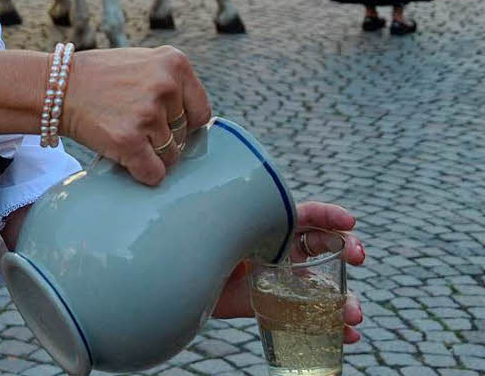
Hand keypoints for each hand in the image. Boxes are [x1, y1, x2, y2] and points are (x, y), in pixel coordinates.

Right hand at [63, 46, 210, 185]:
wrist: (56, 87)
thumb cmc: (100, 78)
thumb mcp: (143, 63)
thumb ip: (172, 84)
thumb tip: (197, 123)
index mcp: (175, 63)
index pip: (201, 111)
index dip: (183, 122)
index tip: (164, 124)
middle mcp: (166, 86)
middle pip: (184, 134)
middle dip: (163, 137)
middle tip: (134, 126)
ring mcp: (148, 115)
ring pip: (170, 156)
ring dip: (150, 154)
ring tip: (124, 135)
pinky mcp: (129, 141)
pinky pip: (154, 173)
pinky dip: (143, 173)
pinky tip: (127, 159)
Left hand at [212, 202, 364, 343]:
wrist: (192, 283)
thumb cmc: (206, 250)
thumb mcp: (221, 237)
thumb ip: (234, 235)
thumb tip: (244, 240)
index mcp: (273, 227)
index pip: (307, 215)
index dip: (329, 216)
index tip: (349, 222)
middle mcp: (286, 251)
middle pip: (325, 246)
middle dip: (347, 248)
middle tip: (359, 257)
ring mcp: (289, 279)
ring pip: (325, 286)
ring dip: (346, 299)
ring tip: (354, 314)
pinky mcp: (284, 306)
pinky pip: (314, 315)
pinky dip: (336, 326)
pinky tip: (349, 335)